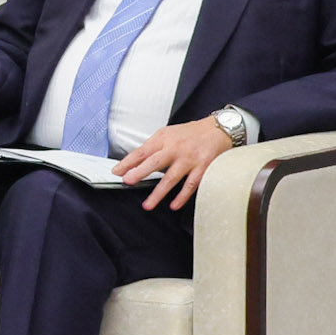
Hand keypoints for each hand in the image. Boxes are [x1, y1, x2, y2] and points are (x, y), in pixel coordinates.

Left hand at [122, 118, 237, 209]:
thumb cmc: (191, 133)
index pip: (142, 151)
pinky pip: (190, 185)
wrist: (218, 129)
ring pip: (171, 178)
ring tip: (147, 205)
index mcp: (164, 139)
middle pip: (155, 162)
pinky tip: (173, 205)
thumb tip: (134, 162)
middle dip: (140, 173)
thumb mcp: (168, 134)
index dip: (128, 162)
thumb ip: (152, 147)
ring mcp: (189, 159)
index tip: (117, 172)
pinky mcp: (202, 168)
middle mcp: (175, 149)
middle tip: (127, 182)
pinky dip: (182, 197)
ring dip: (158, 193)